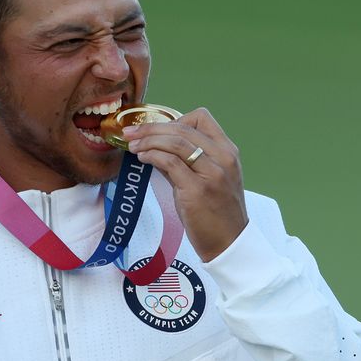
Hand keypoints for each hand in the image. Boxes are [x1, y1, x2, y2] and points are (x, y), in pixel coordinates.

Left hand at [123, 107, 247, 261]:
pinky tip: (142, 158)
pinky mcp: (198, 190)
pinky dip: (152, 155)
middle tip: (130, 132)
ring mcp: (212, 173)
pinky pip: (169, 162)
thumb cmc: (217, 213)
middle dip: (151, 127)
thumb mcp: (208, 179)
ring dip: (148, 140)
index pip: (201, 117)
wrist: (230, 243)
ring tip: (132, 145)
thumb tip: (155, 148)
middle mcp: (223, 158)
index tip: (156, 129)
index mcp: (227, 151)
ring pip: (175, 142)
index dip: (174, 118)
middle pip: (183, 127)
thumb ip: (185, 161)